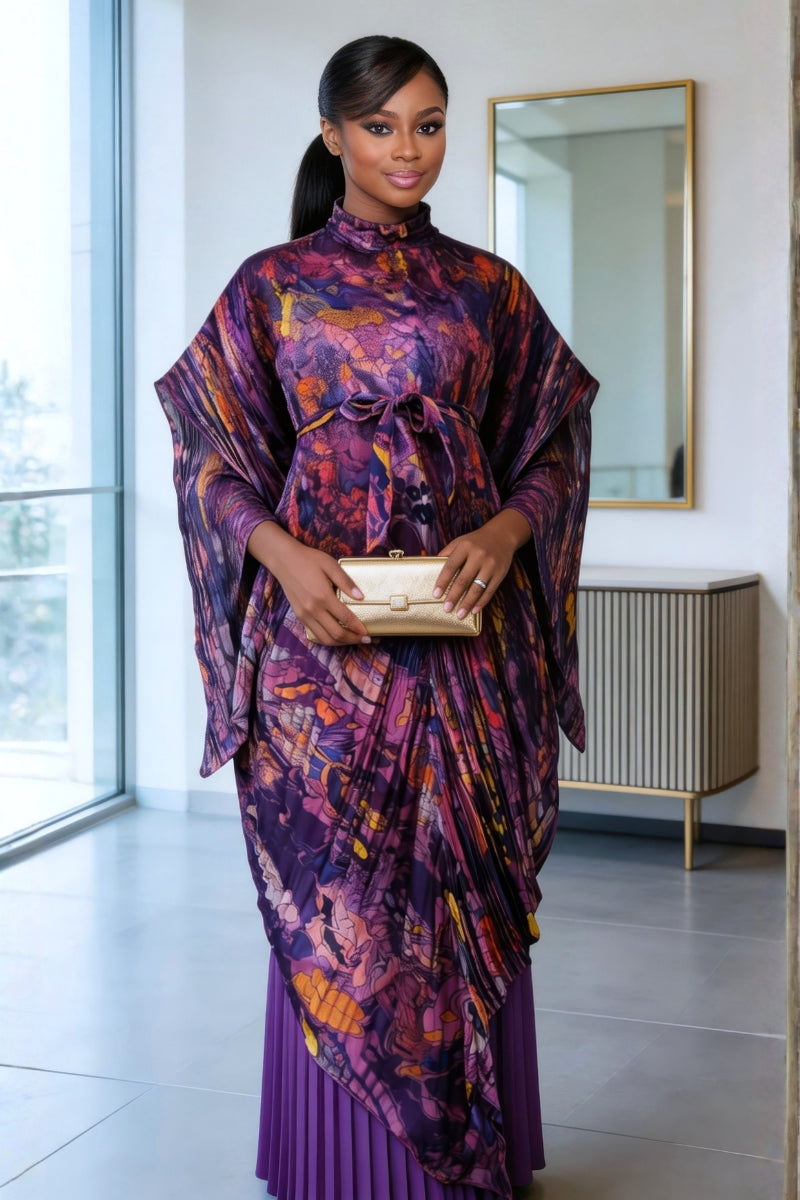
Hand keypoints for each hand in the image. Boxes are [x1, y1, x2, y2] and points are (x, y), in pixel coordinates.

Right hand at [246, 522, 370, 646]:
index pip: (345, 618)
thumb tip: (361, 597)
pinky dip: (328, 639)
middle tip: (365, 639)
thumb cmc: (308, 559)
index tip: (368, 633)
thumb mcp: (330, 565)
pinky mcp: (299, 616)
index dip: (358, 628)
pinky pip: (315, 634)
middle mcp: (312, 609)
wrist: (283, 560)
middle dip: (353, 639)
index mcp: (323, 596)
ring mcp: (304, 615)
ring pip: (325, 638)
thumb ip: (346, 582)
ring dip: (341, 642)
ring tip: (353, 640)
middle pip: (336, 633)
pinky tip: (337, 636)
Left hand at [434, 509, 530, 619]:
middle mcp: (478, 555)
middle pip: (464, 579)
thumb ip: (447, 553)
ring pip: (477, 588)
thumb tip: (431, 566)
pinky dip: (482, 602)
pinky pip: (490, 590)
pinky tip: (474, 610)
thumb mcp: (460, 541)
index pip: (451, 566)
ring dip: (468, 603)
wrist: (502, 534)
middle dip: (454, 596)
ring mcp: (490, 565)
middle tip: (446, 608)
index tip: (436, 594)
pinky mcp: (500, 573)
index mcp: (465, 547)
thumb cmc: (476, 541)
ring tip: (460, 614)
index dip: (443, 581)